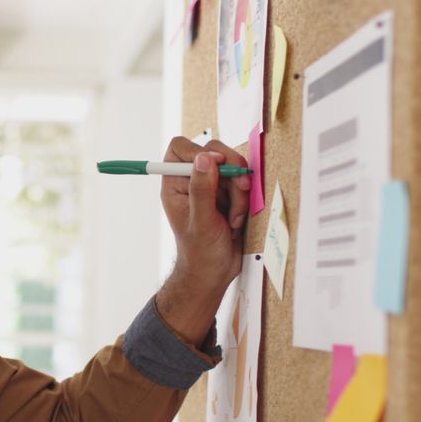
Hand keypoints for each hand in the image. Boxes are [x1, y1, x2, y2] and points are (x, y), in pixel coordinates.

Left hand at [157, 136, 251, 343]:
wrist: (215, 272)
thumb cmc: (200, 253)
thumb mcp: (201, 221)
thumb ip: (202, 189)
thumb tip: (204, 159)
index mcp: (174, 185)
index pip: (180, 149)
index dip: (199, 151)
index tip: (217, 164)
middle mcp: (192, 181)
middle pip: (213, 152)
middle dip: (230, 172)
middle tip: (241, 188)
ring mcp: (212, 186)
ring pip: (233, 168)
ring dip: (240, 193)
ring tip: (232, 219)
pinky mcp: (229, 193)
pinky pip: (243, 183)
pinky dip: (245, 200)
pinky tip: (236, 220)